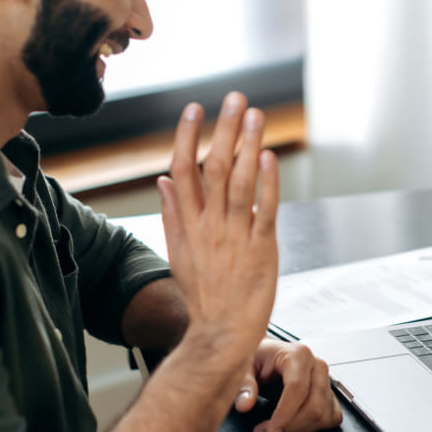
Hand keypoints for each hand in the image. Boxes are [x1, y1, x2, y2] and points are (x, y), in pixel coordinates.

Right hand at [157, 92, 278, 359]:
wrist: (221, 333)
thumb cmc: (203, 295)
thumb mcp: (178, 253)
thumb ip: (172, 214)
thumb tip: (163, 181)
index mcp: (188, 224)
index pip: (183, 169)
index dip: (188, 136)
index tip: (194, 109)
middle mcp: (209, 225)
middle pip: (215, 167)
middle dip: (224, 129)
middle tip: (235, 99)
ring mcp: (235, 236)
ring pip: (240, 182)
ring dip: (248, 145)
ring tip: (255, 115)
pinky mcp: (261, 248)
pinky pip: (264, 209)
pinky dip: (267, 182)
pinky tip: (268, 157)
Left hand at [234, 339, 342, 431]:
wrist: (268, 355)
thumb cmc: (259, 358)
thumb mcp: (244, 367)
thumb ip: (244, 384)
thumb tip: (245, 403)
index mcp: (298, 354)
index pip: (297, 388)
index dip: (284, 415)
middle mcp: (316, 366)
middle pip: (314, 406)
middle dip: (291, 427)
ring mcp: (326, 380)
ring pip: (323, 415)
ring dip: (299, 430)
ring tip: (276, 430)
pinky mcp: (329, 393)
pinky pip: (332, 417)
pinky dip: (314, 427)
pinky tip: (295, 426)